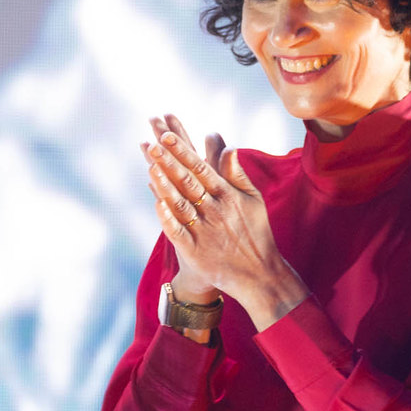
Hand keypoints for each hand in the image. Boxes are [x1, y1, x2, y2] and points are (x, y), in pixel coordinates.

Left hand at [142, 114, 308, 331]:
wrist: (258, 274)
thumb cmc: (256, 233)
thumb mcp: (253, 200)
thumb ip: (237, 174)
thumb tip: (229, 147)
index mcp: (227, 196)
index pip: (201, 168)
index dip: (183, 152)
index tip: (168, 136)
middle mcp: (215, 211)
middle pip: (188, 182)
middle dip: (170, 162)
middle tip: (154, 143)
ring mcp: (204, 231)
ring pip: (180, 204)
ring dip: (165, 185)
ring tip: (151, 167)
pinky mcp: (195, 251)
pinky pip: (178, 232)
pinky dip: (167, 218)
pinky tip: (156, 203)